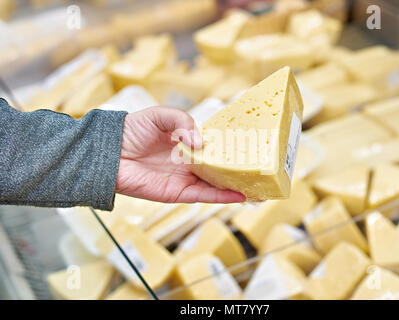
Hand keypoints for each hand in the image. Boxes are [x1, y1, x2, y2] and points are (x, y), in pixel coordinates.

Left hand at [115, 107, 245, 203]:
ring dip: (235, 186)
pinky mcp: (176, 192)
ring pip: (215, 183)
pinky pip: (202, 195)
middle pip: (218, 167)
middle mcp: (187, 162)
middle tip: (260, 169)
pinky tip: (239, 195)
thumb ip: (183, 122)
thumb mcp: (160, 115)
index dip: (230, 147)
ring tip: (258, 186)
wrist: (108, 151)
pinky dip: (221, 197)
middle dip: (237, 169)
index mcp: (185, 143)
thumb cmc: (131, 130)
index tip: (250, 146)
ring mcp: (183, 178)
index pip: (213, 146)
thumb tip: (201, 143)